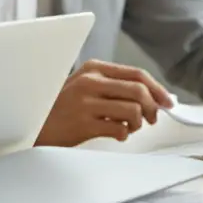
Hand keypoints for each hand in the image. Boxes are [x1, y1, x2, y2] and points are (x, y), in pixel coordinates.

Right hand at [36, 59, 174, 147]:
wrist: (35, 124)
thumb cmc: (63, 107)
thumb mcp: (85, 86)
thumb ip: (114, 86)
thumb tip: (154, 96)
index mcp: (92, 68)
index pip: (136, 73)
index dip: (158, 89)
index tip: (167, 102)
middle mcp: (89, 81)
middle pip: (139, 90)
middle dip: (152, 108)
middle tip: (150, 119)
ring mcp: (85, 102)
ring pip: (133, 111)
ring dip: (138, 123)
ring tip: (128, 127)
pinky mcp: (84, 123)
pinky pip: (120, 130)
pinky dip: (124, 135)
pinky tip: (114, 133)